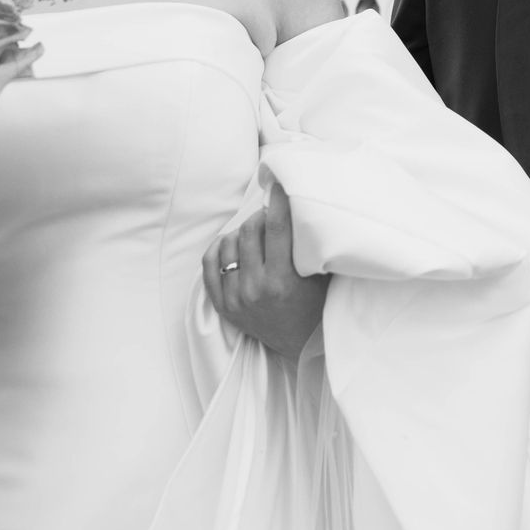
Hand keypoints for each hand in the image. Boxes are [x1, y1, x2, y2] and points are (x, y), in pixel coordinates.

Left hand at [202, 183, 328, 359]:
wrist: (301, 344)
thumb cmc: (316, 304)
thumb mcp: (319, 275)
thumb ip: (309, 245)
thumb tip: (302, 206)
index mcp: (282, 281)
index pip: (275, 228)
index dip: (277, 202)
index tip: (279, 185)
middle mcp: (256, 289)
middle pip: (249, 231)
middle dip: (260, 216)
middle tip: (270, 215)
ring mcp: (236, 298)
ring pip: (228, 244)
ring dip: (241, 231)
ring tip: (254, 232)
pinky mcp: (223, 305)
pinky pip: (210, 265)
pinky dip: (219, 248)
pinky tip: (233, 243)